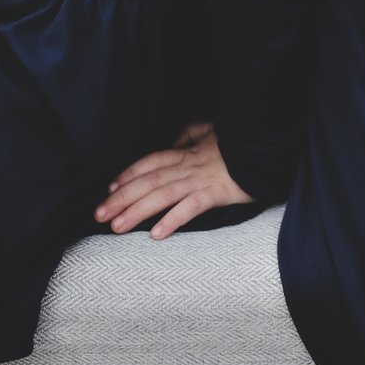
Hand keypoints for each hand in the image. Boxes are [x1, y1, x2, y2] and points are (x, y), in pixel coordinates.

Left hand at [97, 123, 252, 238]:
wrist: (265, 146)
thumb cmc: (238, 142)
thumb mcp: (210, 131)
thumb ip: (189, 136)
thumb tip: (172, 142)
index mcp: (185, 152)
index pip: (149, 163)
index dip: (128, 175)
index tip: (109, 190)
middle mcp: (187, 166)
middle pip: (148, 181)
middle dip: (121, 198)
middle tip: (99, 215)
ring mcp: (200, 180)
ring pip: (162, 195)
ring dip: (137, 211)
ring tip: (117, 227)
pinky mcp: (216, 193)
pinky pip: (190, 207)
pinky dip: (172, 219)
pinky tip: (156, 234)